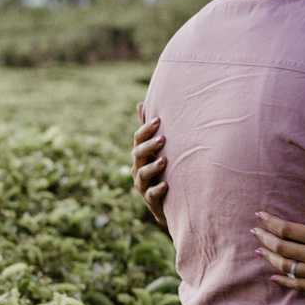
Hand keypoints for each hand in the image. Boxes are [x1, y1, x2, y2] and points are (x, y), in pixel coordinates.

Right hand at [132, 114, 167, 228]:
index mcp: (139, 154)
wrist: (165, 201)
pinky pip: (151, 194)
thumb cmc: (160, 170)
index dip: (146, 129)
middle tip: (163, 139)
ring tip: (165, 160)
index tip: (159, 120)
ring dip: (153, 167)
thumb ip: (148, 130)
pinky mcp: (150, 199)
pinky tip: (167, 184)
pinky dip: (158, 189)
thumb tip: (140, 104)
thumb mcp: (154, 150)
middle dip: (149, 146)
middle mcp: (137, 168)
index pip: (138, 139)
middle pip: (138, 154)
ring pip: (142, 174)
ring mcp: (142, 184)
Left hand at [253, 189, 304, 303]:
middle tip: (254, 231)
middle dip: (264, 238)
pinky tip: (274, 277)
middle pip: (281, 247)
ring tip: (258, 251)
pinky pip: (296, 285)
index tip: (260, 215)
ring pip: (285, 267)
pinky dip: (283, 281)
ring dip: (269, 258)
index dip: (271, 221)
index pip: (288, 229)